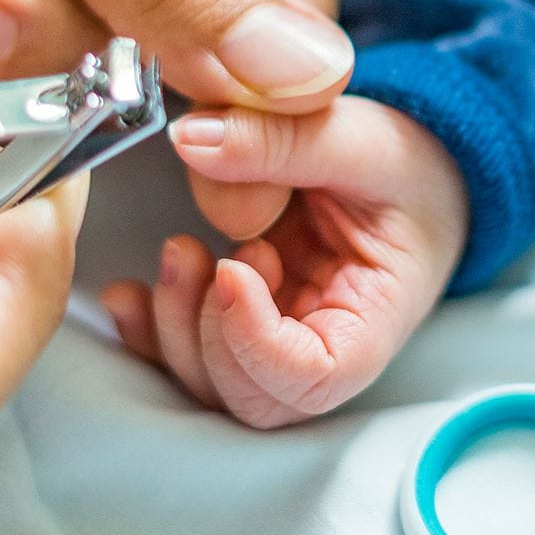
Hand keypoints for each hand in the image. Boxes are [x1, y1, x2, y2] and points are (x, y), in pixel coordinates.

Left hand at [101, 98, 468, 427]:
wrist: (405, 170)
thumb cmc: (403, 168)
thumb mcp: (360, 140)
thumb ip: (281, 139)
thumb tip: (193, 138)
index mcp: (373, 318)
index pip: (315, 378)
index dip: (258, 342)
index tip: (234, 269)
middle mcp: (321, 346)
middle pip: (252, 396)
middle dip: (210, 334)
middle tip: (211, 255)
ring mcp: (274, 340)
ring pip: (208, 382)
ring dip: (174, 325)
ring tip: (182, 251)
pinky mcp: (236, 323)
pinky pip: (179, 353)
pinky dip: (145, 329)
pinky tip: (129, 292)